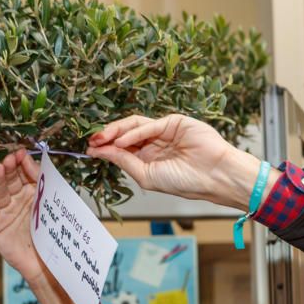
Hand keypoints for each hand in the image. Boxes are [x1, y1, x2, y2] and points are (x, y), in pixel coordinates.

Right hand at [0, 149, 46, 284]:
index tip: (21, 153)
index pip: (23, 174)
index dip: (22, 164)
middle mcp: (16, 201)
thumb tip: (30, 159)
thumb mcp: (48, 203)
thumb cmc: (51, 234)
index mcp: (30, 194)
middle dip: (9, 169)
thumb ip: (40, 181)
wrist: (47, 263)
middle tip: (9, 159)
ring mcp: (4, 212)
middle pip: (10, 181)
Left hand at [85, 114, 266, 209]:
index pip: (122, 148)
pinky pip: (150, 125)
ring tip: (101, 138)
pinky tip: (122, 140)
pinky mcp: (174, 122)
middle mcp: (155, 143)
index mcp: (149, 158)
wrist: (214, 177)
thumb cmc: (186, 182)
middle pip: (125, 134)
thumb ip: (125, 161)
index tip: (89, 149)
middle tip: (92, 141)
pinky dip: (134, 132)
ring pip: (134, 125)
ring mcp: (164, 131)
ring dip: (116, 130)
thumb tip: (101, 152)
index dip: (105, 147)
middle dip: (107, 136)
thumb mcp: (147, 176)